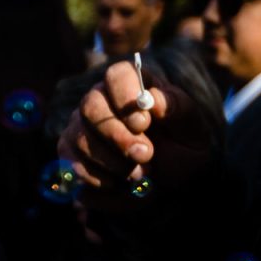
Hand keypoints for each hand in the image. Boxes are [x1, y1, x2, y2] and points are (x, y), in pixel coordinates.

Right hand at [61, 57, 213, 199]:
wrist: (168, 185)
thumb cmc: (181, 150)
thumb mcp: (191, 129)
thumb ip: (177, 108)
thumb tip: (152, 99)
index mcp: (133, 86)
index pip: (117, 74)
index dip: (125, 96)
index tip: (142, 123)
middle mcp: (100, 101)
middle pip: (91, 106)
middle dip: (118, 135)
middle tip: (145, 154)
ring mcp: (80, 128)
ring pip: (82, 139)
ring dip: (114, 162)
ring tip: (140, 173)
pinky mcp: (69, 155)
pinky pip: (73, 165)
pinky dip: (99, 179)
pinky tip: (120, 183)